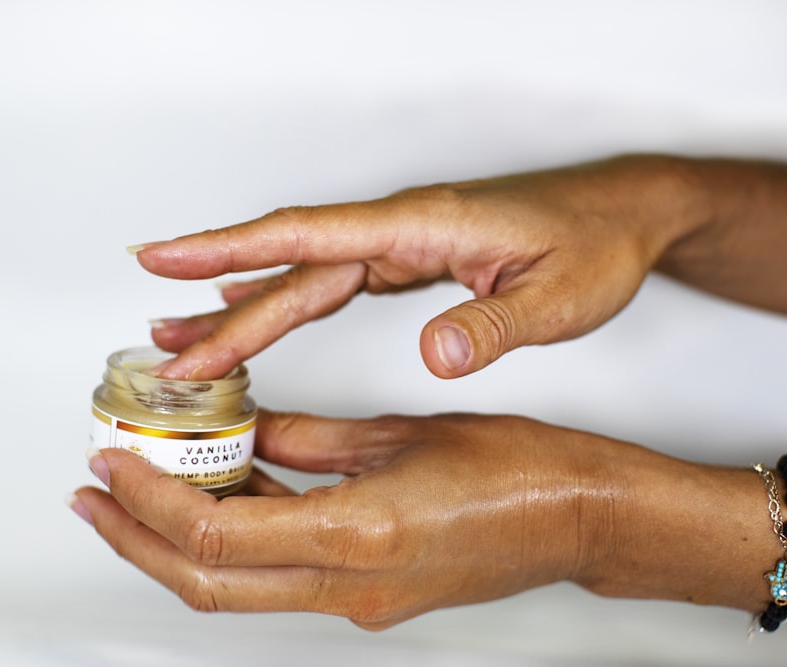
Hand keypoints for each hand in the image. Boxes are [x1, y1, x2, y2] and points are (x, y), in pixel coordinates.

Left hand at [72, 410, 624, 629]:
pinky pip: (282, 578)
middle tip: (96, 494)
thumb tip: (252, 434)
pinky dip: (240, 544)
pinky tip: (224, 499)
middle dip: (137, 540)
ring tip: (139, 496)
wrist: (578, 518)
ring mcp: (360, 601)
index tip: (113, 462)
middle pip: (209, 582)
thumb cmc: (518, 468)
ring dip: (179, 545)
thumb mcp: (401, 433)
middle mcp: (352, 584)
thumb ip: (312, 439)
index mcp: (360, 533)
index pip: (218, 534)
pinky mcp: (371, 598)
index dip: (149, 502)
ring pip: (239, 588)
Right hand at [132, 155, 699, 379]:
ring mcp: (398, 245)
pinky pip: (328, 284)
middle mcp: (398, 231)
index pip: (308, 235)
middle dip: (222, 308)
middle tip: (164, 352)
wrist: (622, 216)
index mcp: (421, 226)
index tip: (165, 257)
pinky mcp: (405, 262)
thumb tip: (435, 359)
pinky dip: (283, 303)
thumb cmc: (594, 245)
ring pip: (302, 277)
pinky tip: (254, 316)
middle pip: (291, 269)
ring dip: (242, 308)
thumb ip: (495, 325)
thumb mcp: (560, 296)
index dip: (230, 248)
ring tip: (183, 339)